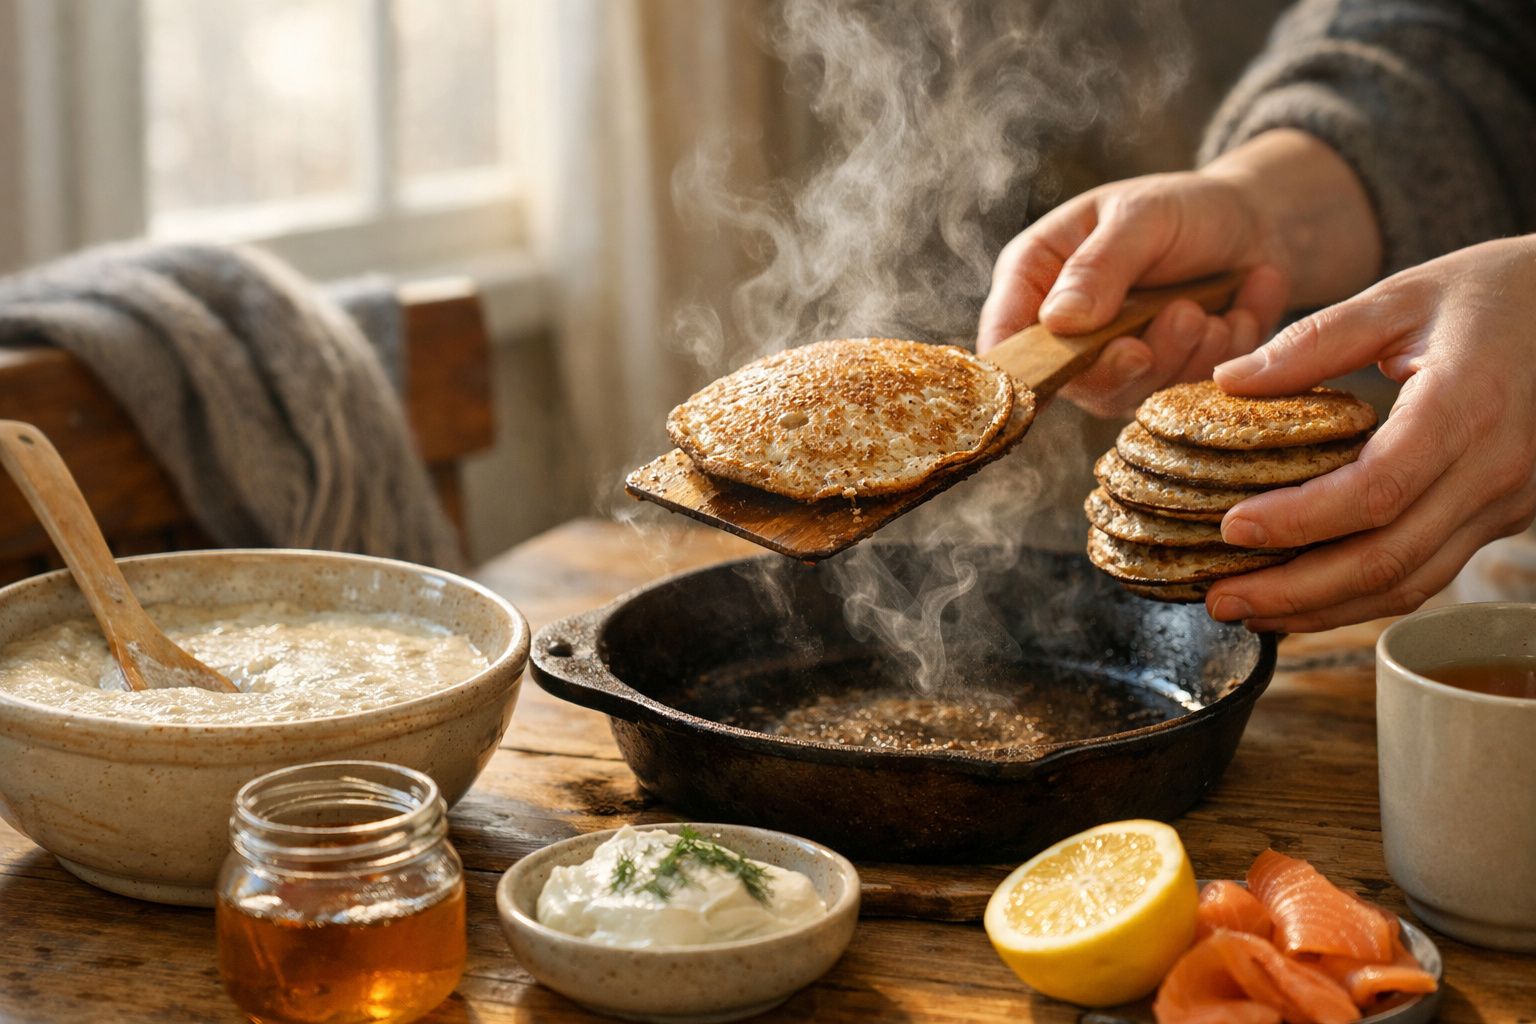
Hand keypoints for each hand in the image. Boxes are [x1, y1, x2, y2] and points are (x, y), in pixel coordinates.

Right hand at [978, 130, 1378, 416]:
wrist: (1256, 225)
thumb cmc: (1185, 208)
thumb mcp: (1141, 216)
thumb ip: (1099, 266)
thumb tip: (1058, 322)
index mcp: (1036, 275)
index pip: (1004, 336)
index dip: (1022, 365)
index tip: (1073, 363)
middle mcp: (1063, 330)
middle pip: (1069, 381)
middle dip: (1129, 359)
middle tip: (1184, 315)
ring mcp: (1108, 362)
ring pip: (1127, 392)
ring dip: (1181, 354)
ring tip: (1209, 306)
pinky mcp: (1156, 382)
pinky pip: (1180, 393)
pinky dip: (1218, 356)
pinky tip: (1236, 312)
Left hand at [1206, 235, 1535, 631]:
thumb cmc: (1493, 293)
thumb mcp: (1402, 295)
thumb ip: (1314, 340)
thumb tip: (1227, 379)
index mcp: (1466, 407)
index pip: (1377, 490)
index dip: (1300, 521)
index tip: (1232, 528)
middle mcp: (1494, 470)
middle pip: (1389, 558)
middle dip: (1296, 591)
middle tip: (1219, 598)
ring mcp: (1505, 502)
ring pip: (1410, 582)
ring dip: (1323, 608)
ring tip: (1248, 609)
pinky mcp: (1501, 517)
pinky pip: (1427, 571)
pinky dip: (1360, 594)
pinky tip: (1303, 596)